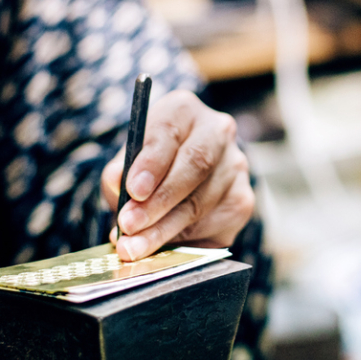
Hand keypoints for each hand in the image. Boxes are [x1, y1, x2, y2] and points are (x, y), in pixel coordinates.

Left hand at [103, 90, 253, 260]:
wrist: (177, 177)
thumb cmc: (146, 167)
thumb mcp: (127, 161)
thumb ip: (118, 173)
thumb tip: (119, 189)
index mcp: (182, 110)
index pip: (170, 131)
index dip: (151, 162)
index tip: (134, 190)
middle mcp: (216, 131)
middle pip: (194, 165)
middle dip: (158, 201)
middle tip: (129, 226)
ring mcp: (235, 166)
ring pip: (201, 202)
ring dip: (164, 229)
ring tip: (134, 247)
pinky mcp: (242, 200)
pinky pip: (213, 225)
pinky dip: (183, 241)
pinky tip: (161, 249)